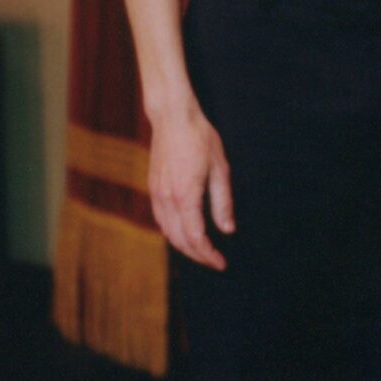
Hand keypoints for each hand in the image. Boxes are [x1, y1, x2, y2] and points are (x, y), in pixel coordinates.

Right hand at [148, 102, 235, 269]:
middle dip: (198, 255)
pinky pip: (161, 220)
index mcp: (185, 195)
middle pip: (180, 240)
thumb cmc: (199, 138)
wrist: (171, 117)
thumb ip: (222, 202)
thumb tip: (227, 230)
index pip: (196, 237)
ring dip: (184, 246)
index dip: (208, 255)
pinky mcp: (153, 188)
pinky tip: (185, 233)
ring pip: (167, 232)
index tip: (221, 263)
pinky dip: (172, 233)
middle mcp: (167, 198)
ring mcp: (157, 193)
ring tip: (202, 251)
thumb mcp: (220, 168)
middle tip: (215, 261)